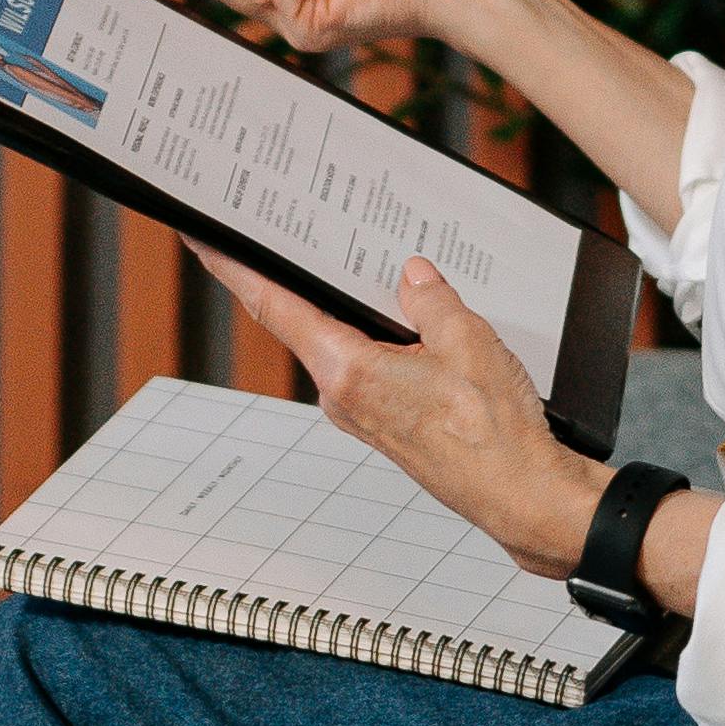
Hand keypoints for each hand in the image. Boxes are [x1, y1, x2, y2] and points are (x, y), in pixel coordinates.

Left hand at [195, 248, 596, 575]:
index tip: (204, 240)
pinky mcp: (383, 424)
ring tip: (366, 269)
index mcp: (349, 371)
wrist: (519, 495)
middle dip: (299, 276)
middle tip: (294, 230)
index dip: (233, 268)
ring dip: (346, 308)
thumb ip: (430, 298)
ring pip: (340, 343)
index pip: (273, 306)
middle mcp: (343, 396)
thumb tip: (412, 275)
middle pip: (303, 320)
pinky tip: (403, 322)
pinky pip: (365, 366)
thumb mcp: (466, 339)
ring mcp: (360, 414)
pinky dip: (373, 337)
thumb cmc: (492, 434)